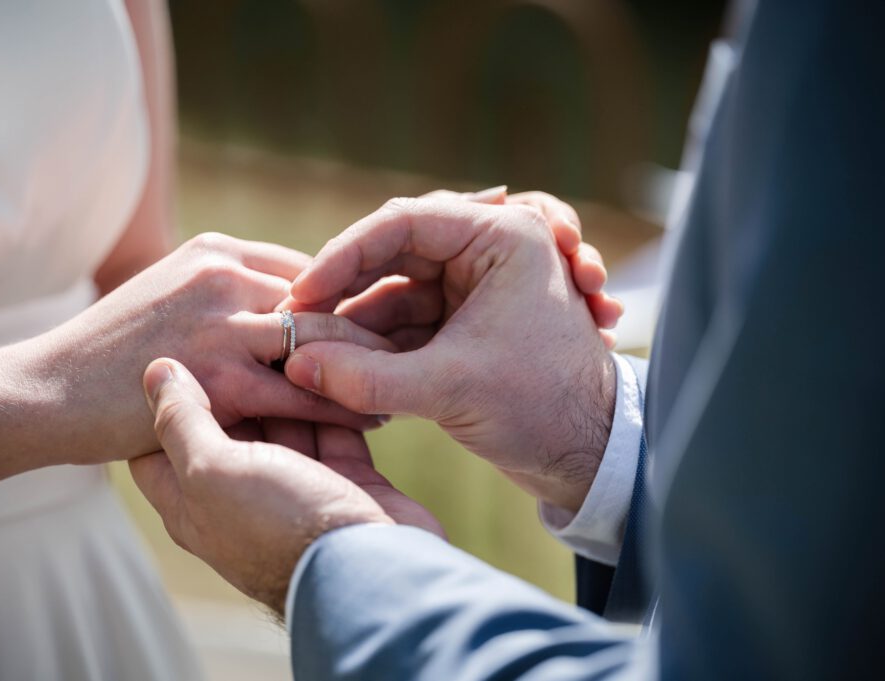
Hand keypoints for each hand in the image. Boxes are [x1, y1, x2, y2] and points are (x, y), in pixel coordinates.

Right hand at [31, 233, 392, 465]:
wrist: (46, 389)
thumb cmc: (111, 350)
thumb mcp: (171, 296)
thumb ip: (228, 293)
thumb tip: (290, 306)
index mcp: (215, 250)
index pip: (310, 266)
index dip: (354, 295)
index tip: (390, 320)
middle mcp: (222, 275)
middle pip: (325, 295)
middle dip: (375, 323)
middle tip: (419, 348)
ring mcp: (217, 321)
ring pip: (321, 338)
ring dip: (368, 362)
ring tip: (405, 381)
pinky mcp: (213, 373)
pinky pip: (299, 388)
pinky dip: (341, 402)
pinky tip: (373, 414)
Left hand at [129, 358, 440, 613]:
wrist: (372, 568)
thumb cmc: (281, 526)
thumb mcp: (213, 473)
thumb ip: (181, 420)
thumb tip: (155, 370)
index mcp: (194, 499)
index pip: (161, 438)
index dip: (167, 393)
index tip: (180, 346)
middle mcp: (240, 491)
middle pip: (231, 419)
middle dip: (240, 374)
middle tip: (248, 325)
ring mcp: (294, 485)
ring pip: (285, 417)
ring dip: (292, 381)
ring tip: (297, 334)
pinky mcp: (342, 477)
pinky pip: (333, 427)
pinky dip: (335, 398)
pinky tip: (338, 361)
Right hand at [283, 198, 615, 512]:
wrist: (590, 458)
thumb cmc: (544, 408)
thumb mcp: (449, 389)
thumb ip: (364, 377)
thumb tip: (294, 363)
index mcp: (502, 237)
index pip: (403, 222)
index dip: (344, 255)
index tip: (303, 292)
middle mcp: (487, 253)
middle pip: (392, 253)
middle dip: (346, 289)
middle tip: (297, 319)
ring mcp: (474, 291)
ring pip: (394, 292)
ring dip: (356, 323)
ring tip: (314, 354)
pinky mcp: (463, 328)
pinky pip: (404, 324)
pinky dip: (374, 346)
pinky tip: (341, 370)